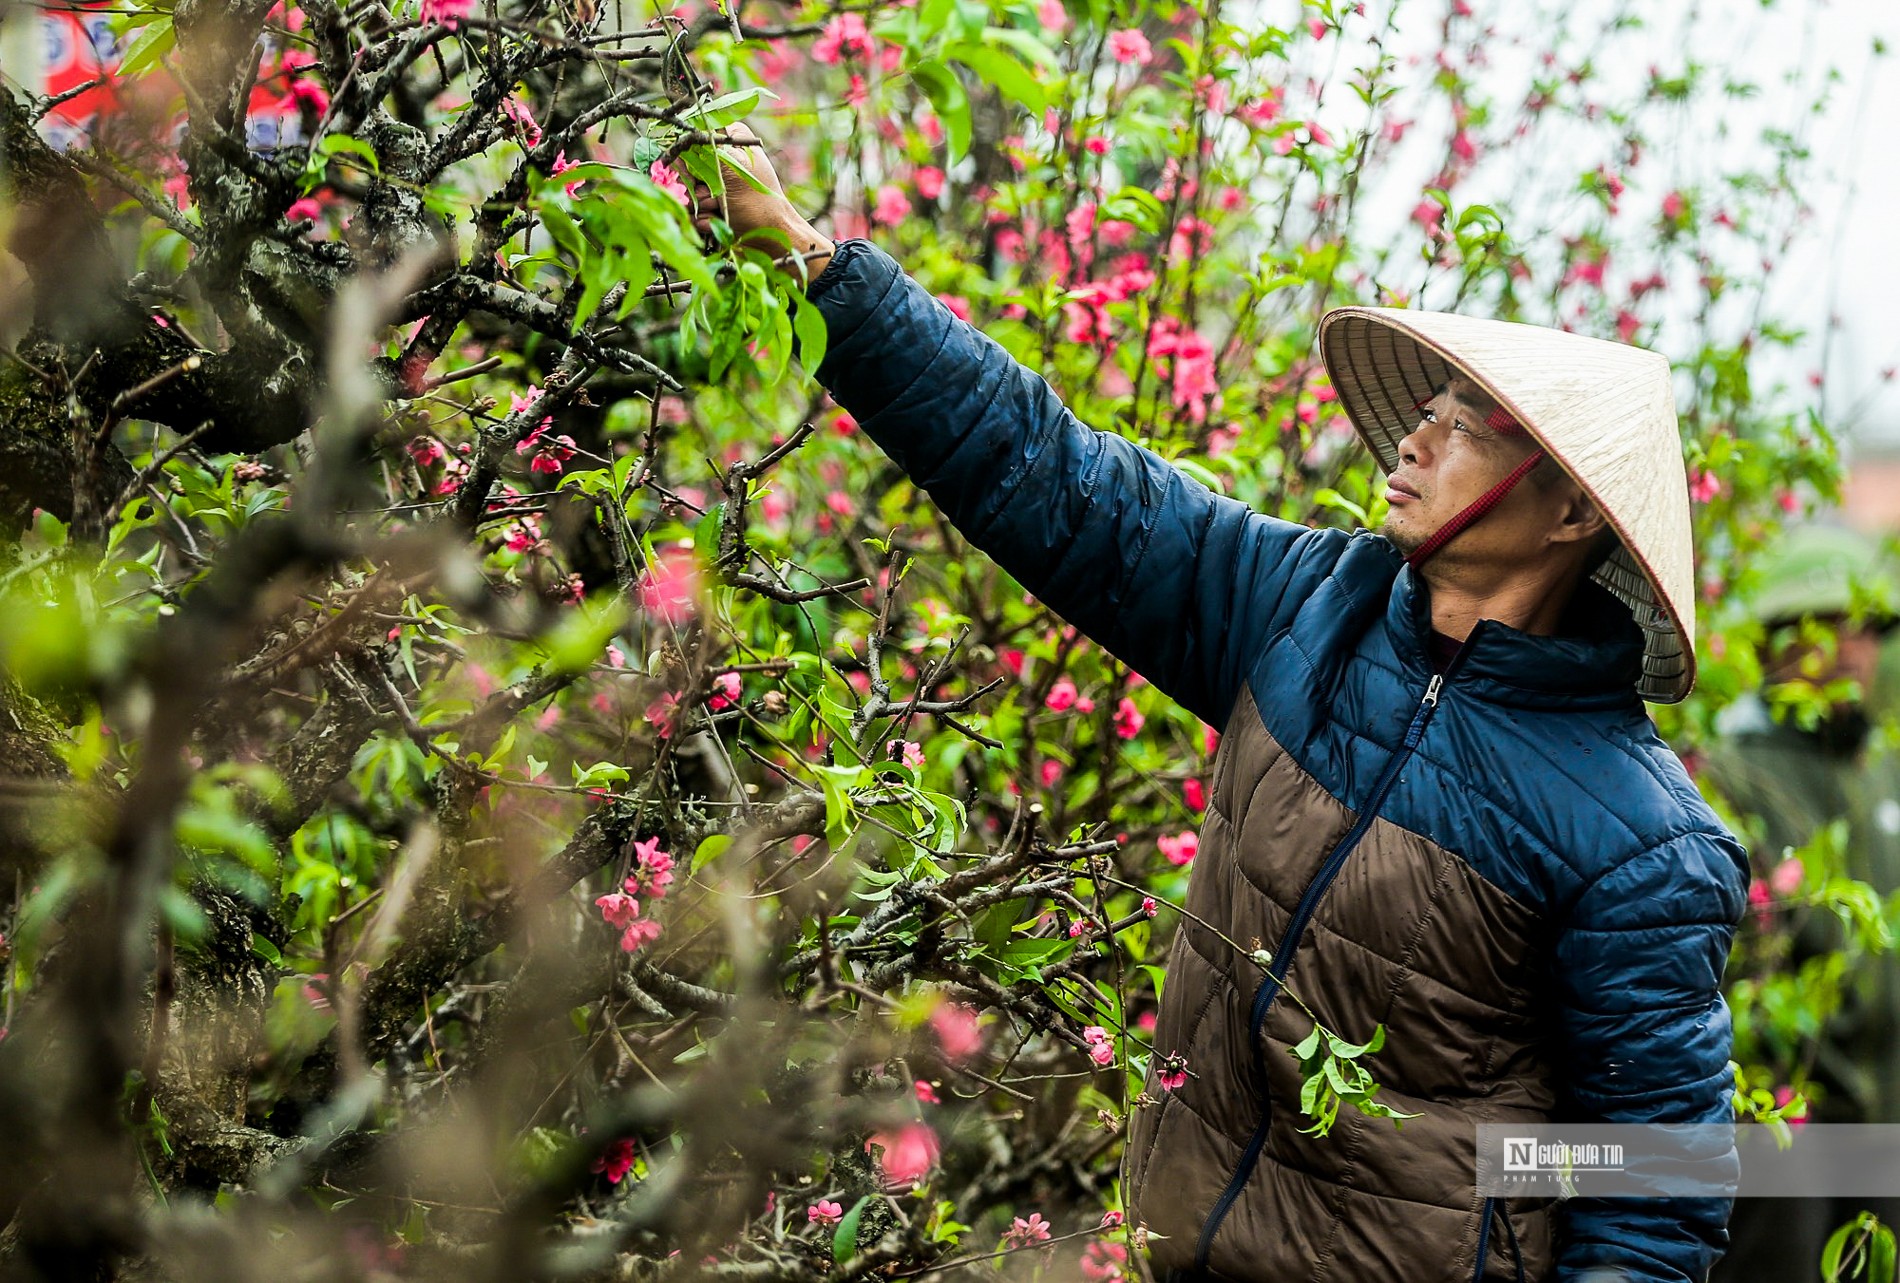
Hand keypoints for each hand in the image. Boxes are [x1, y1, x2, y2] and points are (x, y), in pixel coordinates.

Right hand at [687, 121, 834, 281]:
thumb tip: (674, 148)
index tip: (692, 164)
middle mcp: (721, 161)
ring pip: (685, 190)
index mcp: (731, 141)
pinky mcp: (709, 207)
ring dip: (698, 204)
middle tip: (712, 194)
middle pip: (685, 164)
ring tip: (718, 210)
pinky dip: (700, 218)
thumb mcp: (731, 167)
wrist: (769, 241)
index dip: (688, 151)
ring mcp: (714, 185)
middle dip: (694, 184)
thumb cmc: (759, 202)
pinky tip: (715, 222)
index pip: (695, 134)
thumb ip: (702, 151)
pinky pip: (689, 210)